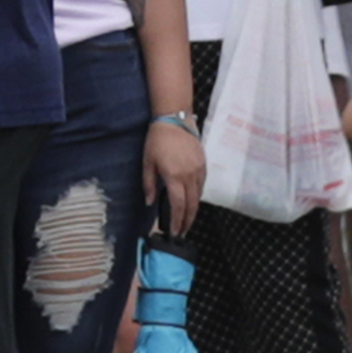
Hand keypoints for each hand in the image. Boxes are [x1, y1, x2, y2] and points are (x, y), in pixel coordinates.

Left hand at [145, 120, 204, 238]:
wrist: (175, 120)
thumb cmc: (157, 140)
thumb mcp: (147, 162)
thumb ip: (148, 184)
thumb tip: (149, 202)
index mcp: (174, 176)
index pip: (178, 205)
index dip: (177, 221)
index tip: (175, 232)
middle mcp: (189, 175)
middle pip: (192, 204)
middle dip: (188, 220)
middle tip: (183, 231)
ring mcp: (199, 170)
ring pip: (199, 196)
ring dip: (193, 210)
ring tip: (187, 219)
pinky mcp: (203, 164)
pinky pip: (202, 185)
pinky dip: (197, 196)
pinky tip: (192, 200)